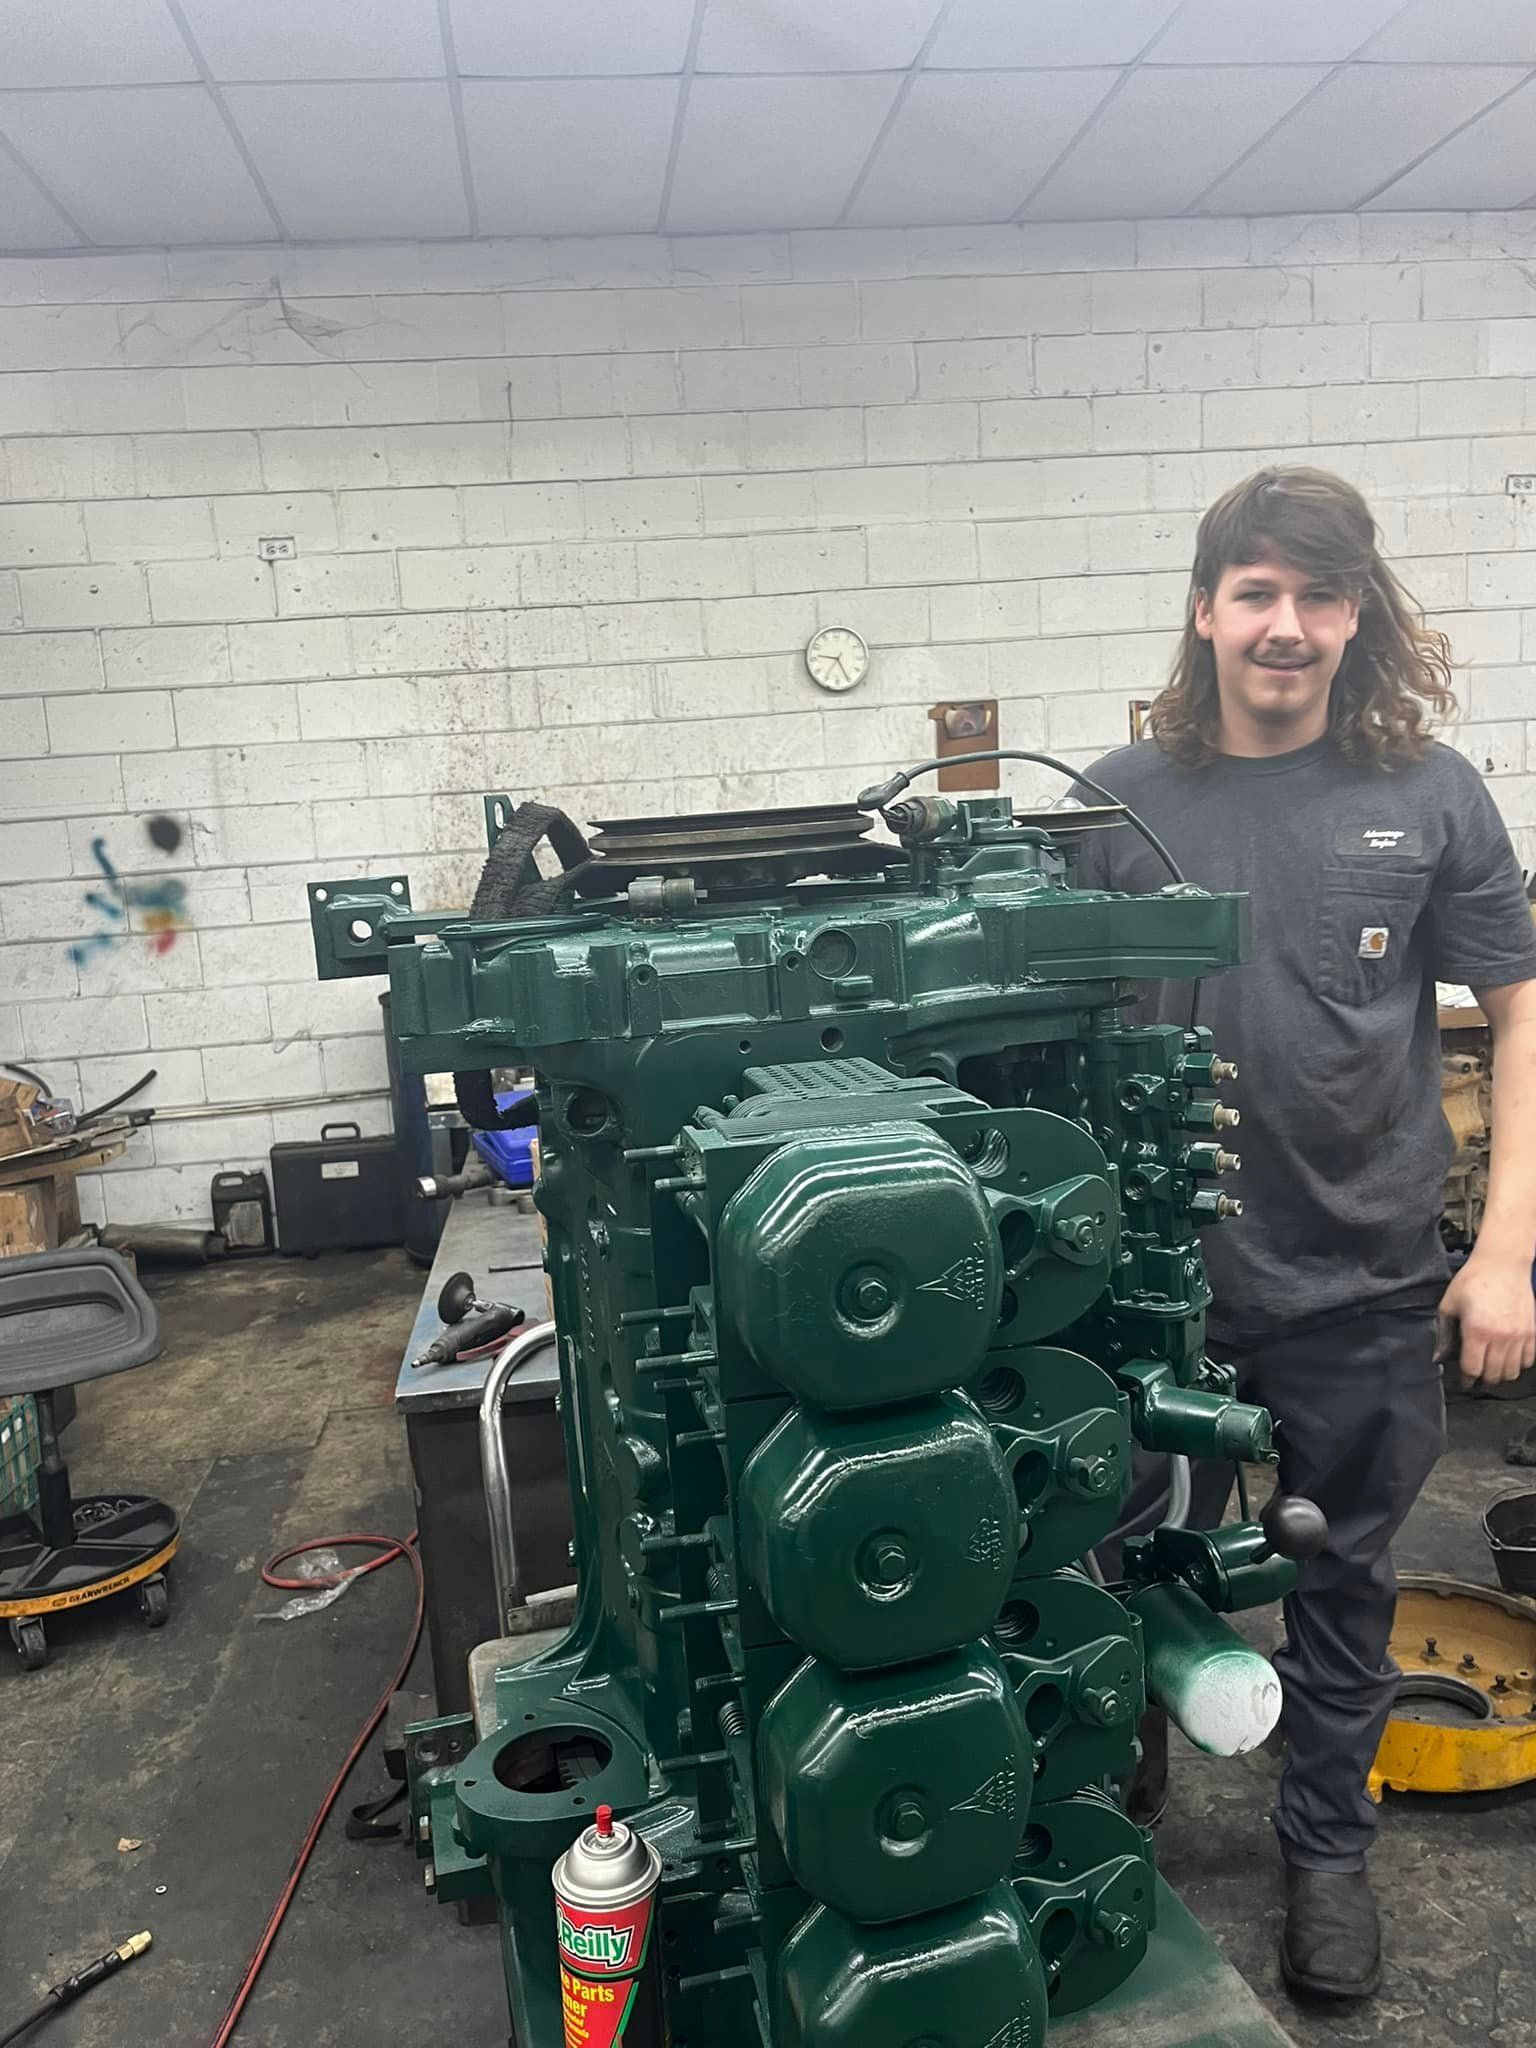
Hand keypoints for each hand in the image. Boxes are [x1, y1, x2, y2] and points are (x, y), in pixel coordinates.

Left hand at [1439, 1250, 1535, 1386]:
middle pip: (1494, 1374)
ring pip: (1512, 1371)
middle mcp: (1500, 1337)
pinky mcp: (1532, 1332)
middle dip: (1483, 1378)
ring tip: (1493, 1368)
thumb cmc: (1473, 1280)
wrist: (1503, 1264)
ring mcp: (1519, 1336)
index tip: (1464, 1382)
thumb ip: (1445, 1333)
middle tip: (1477, 1374)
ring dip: (1501, 1374)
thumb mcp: (1449, 1304)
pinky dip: (1519, 1364)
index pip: (1473, 1368)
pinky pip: (1528, 1360)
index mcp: (1477, 1331)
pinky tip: (1509, 1357)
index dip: (1466, 1379)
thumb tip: (1440, 1356)